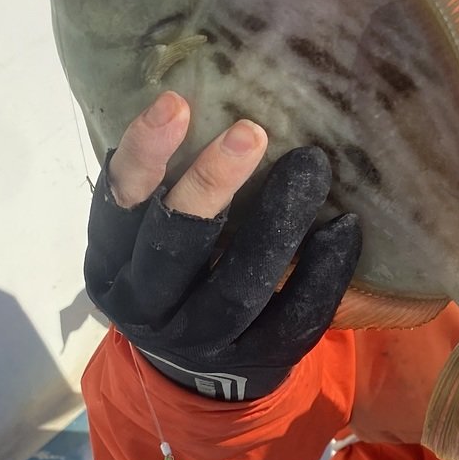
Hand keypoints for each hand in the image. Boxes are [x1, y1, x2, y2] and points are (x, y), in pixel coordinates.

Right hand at [86, 91, 361, 400]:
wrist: (199, 376)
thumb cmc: (179, 274)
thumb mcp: (149, 237)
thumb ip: (167, 185)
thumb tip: (218, 83)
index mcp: (114, 264)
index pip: (118, 206)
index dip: (144, 156)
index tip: (176, 102)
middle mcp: (148, 306)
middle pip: (176, 245)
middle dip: (212, 185)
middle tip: (252, 131)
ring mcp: (202, 341)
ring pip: (237, 285)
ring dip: (276, 222)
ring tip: (312, 165)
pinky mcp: (257, 361)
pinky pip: (293, 317)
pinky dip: (321, 271)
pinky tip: (344, 227)